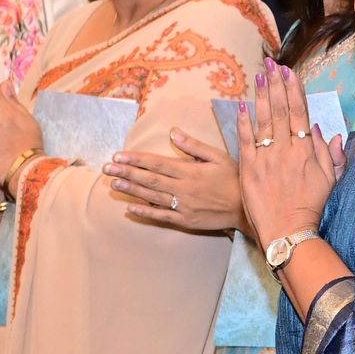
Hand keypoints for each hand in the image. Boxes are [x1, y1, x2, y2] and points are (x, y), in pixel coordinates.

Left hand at [106, 128, 249, 232]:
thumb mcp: (218, 157)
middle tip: (107, 167)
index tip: (119, 155)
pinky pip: (162, 216)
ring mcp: (183, 206)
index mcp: (190, 171)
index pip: (157, 164)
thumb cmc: (234, 179)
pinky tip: (131, 208)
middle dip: (127, 172)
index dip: (136, 159)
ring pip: (152, 197)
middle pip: (149, 179)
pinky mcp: (186, 221)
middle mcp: (183, 188)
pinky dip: (145, 212)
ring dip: (131, 189)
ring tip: (114, 182)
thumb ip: (194, 146)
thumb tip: (174, 132)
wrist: (247, 209)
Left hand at [233, 59, 344, 245]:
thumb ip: (330, 154)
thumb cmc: (310, 205)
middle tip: (271, 64)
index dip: (293, 91)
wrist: (288, 229)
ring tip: (259, 75)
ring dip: (261, 95)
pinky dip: (243, 122)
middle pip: (280, 110)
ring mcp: (265, 157)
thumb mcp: (330, 180)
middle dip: (276, 85)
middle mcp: (285, 149)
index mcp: (306, 150)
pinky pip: (245, 140)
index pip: (298, 113)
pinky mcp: (249, 168)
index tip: (289, 72)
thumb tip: (327, 132)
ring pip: (263, 120)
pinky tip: (241, 104)